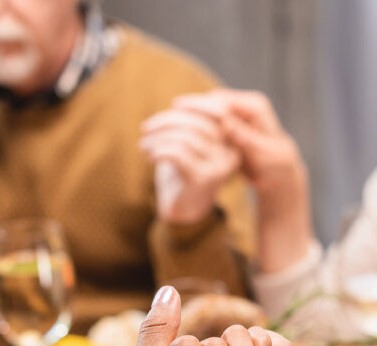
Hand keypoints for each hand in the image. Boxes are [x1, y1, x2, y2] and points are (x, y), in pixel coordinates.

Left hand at [139, 107, 240, 223]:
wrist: (183, 209)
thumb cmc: (184, 172)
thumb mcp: (190, 145)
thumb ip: (192, 125)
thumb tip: (179, 104)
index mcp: (232, 142)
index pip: (219, 112)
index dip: (197, 104)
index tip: (174, 104)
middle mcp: (231, 154)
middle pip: (199, 123)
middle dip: (168, 120)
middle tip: (146, 127)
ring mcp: (218, 167)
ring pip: (186, 138)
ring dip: (158, 138)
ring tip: (144, 145)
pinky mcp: (202, 179)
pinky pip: (178, 154)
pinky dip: (159, 150)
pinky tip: (150, 156)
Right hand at [172, 89, 306, 217]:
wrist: (280, 171)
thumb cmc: (274, 166)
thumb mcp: (261, 153)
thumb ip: (243, 136)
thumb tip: (224, 120)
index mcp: (255, 107)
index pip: (222, 101)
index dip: (199, 104)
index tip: (177, 106)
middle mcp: (247, 105)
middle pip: (213, 101)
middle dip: (190, 105)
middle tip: (168, 110)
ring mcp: (240, 113)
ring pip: (210, 109)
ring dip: (191, 113)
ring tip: (169, 118)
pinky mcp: (233, 122)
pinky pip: (211, 118)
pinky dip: (197, 122)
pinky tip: (181, 128)